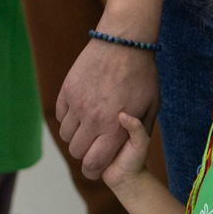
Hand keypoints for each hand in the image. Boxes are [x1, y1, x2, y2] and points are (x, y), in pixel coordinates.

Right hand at [56, 35, 159, 177]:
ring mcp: (77, 104)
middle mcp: (92, 119)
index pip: (93, 164)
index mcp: (114, 129)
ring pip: (65, 135)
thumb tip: (127, 148)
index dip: (92, 171)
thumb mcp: (152, 107)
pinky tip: (81, 110)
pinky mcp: (67, 90)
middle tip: (93, 144)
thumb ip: (139, 131)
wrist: (124, 42)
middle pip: (76, 151)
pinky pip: (60, 115)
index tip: (96, 167)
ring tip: (87, 126)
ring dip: (75, 135)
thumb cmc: (143, 75)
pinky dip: (68, 118)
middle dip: (84, 153)